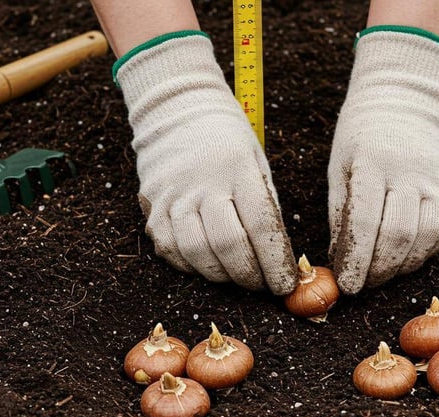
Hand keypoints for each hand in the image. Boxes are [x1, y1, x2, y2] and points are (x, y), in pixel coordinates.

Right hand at [116, 34, 296, 294]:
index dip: (276, 262)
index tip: (286, 283)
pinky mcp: (153, 208)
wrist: (176, 110)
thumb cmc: (227, 142)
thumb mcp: (257, 163)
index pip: (262, 226)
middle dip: (251, 275)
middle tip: (263, 284)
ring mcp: (173, 197)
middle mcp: (203, 183)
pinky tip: (210, 262)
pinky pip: (172, 252)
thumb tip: (280, 259)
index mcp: (238, 169)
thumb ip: (266, 208)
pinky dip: (194, 267)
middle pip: (229, 245)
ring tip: (238, 275)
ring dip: (223, 276)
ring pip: (198, 255)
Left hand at [328, 29, 438, 294]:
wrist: (402, 103)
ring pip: (427, 237)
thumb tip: (341, 261)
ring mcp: (437, 179)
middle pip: (399, 234)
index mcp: (372, 162)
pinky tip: (407, 256)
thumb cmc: (360, 140)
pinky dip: (426, 251)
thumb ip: (341, 214)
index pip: (366, 221)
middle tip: (364, 284)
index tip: (347, 284)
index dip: (357, 259)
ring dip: (404, 265)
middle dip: (379, 269)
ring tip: (383, 273)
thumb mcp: (339, 168)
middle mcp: (410, 170)